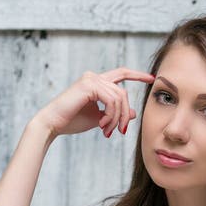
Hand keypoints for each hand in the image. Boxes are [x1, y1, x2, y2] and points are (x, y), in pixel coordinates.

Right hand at [33, 67, 154, 139]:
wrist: (53, 124)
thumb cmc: (72, 121)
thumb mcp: (99, 118)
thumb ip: (115, 113)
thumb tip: (133, 112)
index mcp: (96, 82)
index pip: (121, 74)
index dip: (137, 75)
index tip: (151, 79)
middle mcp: (94, 76)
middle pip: (123, 92)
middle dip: (124, 114)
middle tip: (120, 131)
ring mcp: (91, 79)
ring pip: (119, 98)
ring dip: (116, 118)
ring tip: (107, 130)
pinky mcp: (89, 85)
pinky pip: (111, 100)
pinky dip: (111, 115)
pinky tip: (102, 125)